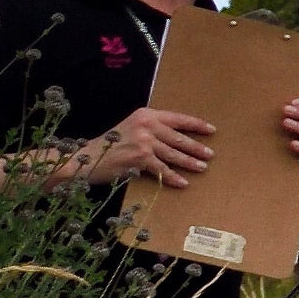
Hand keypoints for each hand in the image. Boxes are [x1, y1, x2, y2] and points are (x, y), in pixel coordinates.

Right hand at [87, 102, 212, 189]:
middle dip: (197, 147)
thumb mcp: (131, 127)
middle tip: (210, 154)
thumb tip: (176, 137)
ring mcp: (144, 142)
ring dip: (190, 162)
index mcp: (147, 115)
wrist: (86, 158)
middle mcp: (147, 126)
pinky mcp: (140, 159)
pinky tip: (183, 182)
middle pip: (179, 138)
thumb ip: (151, 128)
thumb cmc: (110, 144)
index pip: (178, 118)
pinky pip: (162, 169)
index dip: (197, 125)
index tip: (211, 130)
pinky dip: (173, 177)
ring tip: (202, 167)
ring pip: (173, 154)